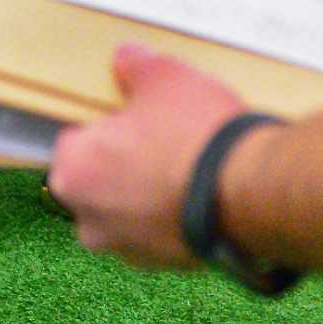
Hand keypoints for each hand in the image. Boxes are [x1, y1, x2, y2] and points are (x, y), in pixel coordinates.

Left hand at [50, 45, 251, 269]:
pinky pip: (160, 233)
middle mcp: (90, 219)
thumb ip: (136, 67)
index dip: (106, 126)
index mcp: (74, 171)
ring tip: (186, 166)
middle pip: (98, 180)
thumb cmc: (194, 136)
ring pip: (129, 211)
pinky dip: (174, 216)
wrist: (248, 193)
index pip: (75, 141)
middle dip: (124, 164)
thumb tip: (127, 57)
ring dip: (149, 194)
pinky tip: (201, 193)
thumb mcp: (163, 78)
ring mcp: (128, 249)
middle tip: (160, 139)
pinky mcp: (166, 266)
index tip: (132, 118)